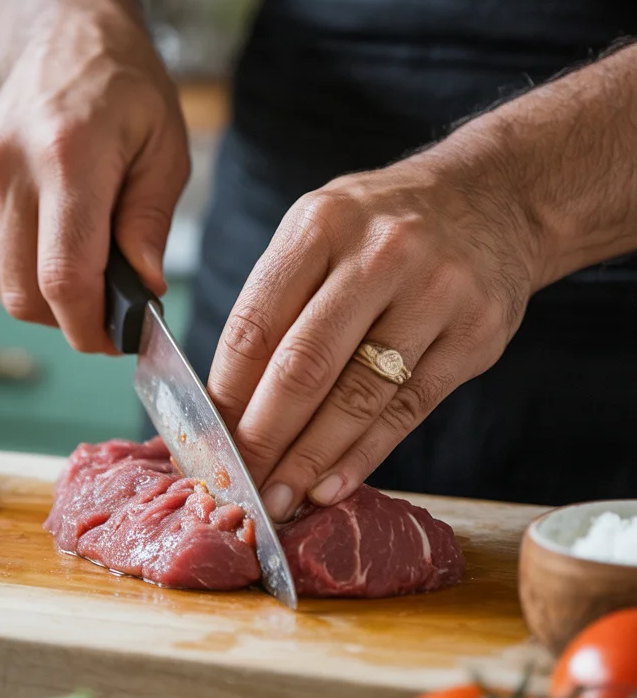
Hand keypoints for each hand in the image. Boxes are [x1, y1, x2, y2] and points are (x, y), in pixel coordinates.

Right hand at [0, 0, 189, 352]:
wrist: (60, 32)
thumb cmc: (125, 91)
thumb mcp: (165, 148)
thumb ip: (150, 222)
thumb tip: (144, 289)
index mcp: (67, 156)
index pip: (64, 277)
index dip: (90, 326)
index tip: (118, 340)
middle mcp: (8, 167)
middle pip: (26, 293)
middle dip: (71, 321)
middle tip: (109, 314)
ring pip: (4, 284)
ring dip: (47, 298)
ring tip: (87, 268)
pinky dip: (24, 269)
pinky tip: (54, 239)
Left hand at [207, 150, 540, 519]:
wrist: (494, 199)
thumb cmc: (383, 228)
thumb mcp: (321, 232)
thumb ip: (277, 302)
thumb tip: (228, 402)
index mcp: (321, 224)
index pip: (256, 323)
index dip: (224, 393)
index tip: (204, 440)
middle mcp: (380, 254)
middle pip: (303, 365)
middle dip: (261, 436)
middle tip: (236, 483)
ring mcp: (434, 294)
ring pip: (358, 397)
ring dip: (310, 460)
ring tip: (278, 497)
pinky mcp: (474, 336)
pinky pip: (407, 410)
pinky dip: (363, 456)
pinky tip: (331, 486)